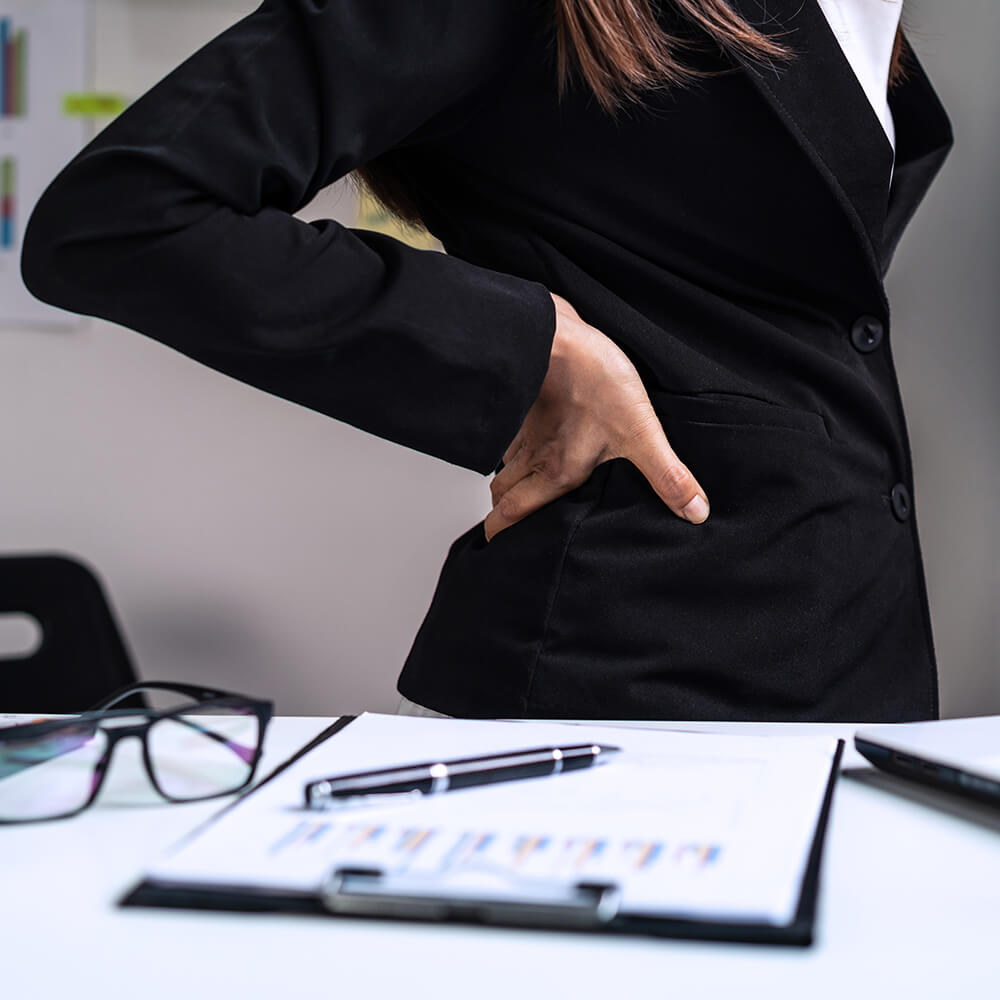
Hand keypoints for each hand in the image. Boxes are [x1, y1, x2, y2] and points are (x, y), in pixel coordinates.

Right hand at [484, 292, 709, 540]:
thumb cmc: (593, 379)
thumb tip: (695, 512)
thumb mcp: (641, 433)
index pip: (512, 513)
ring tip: (518, 492)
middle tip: (506, 524)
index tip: (496, 545)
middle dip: (501, 512)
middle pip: (502, 494)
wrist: (559, 331)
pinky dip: (514, 449)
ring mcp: (523, 430)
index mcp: (555, 472)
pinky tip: (531, 447)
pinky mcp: (523, 404)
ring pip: (504, 466)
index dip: (500, 532)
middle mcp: (533, 456)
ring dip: (508, 482)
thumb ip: (667, 476)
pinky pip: (509, 437)